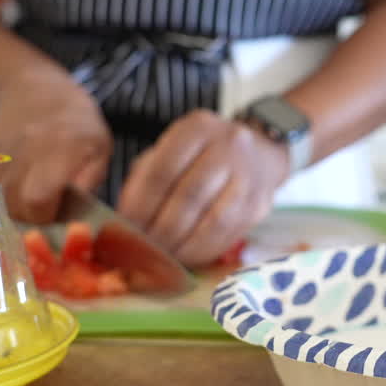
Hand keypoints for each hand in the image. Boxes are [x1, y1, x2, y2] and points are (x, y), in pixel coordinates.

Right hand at [0, 65, 111, 222]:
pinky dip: (2, 190)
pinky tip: (18, 176)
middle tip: (46, 206)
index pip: (38, 199)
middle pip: (15, 206)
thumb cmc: (76, 122)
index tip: (57, 214)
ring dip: (16, 203)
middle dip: (31, 216)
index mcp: (59, 149)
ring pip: (0, 199)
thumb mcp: (99, 148)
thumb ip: (89, 181)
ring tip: (33, 188)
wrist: (33, 89)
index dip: (46, 216)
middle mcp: (24, 150)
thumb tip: (76, 211)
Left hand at [119, 110, 288, 266]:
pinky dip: (203, 251)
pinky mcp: (260, 204)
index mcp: (198, 128)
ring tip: (162, 256)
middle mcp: (229, 147)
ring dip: (182, 246)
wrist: (259, 153)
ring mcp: (249, 176)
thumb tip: (125, 222)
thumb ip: (146, 179)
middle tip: (142, 248)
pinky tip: (185, 256)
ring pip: (212, 221)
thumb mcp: (171, 150)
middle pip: (188, 197)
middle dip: (160, 230)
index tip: (126, 228)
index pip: (162, 171)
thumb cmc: (202, 155)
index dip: (140, 205)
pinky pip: (228, 235)